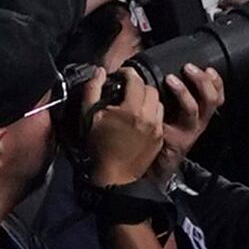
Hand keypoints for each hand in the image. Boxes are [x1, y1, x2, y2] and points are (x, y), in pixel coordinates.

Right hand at [76, 61, 171, 189]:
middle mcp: (148, 117)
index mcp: (131, 110)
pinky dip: (152, 112)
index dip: (126, 72)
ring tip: (134, 103)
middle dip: (138, 85)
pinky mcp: (160, 138)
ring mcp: (157, 128)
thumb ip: (92, 90)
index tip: (119, 75)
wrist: (114, 177)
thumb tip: (100, 72)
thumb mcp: (88, 116)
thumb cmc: (98, 147)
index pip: (135, 79)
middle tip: (126, 89)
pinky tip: (140, 117)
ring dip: (147, 98)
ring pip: (158, 102)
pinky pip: (160, 117)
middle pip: (150, 88)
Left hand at [143, 61, 225, 167]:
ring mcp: (188, 132)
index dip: (217, 82)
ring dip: (183, 91)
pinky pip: (174, 122)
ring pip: (194, 108)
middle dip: (202, 81)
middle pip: (211, 99)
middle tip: (189, 68)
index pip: (217, 96)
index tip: (208, 68)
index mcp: (201, 114)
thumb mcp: (175, 112)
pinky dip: (167, 108)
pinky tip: (158, 98)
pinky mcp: (176, 139)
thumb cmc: (163, 132)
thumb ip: (177, 95)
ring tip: (170, 79)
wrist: (156, 164)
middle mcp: (199, 122)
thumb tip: (174, 71)